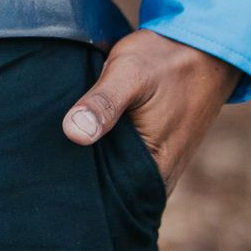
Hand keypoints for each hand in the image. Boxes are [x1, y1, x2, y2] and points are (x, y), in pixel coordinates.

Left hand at [60, 28, 239, 194]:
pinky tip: (85, 140)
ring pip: (114, 178)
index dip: (78, 194)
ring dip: (91, 165)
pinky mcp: (153, 152)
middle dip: (81, 182)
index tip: (52, 178)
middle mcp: (158, 178)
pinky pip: (121, 164)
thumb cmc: (166, 59)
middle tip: (47, 164)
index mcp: (155, 172)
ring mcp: (157, 167)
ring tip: (58, 154)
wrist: (203, 46)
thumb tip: (73, 133)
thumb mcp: (129, 74)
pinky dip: (103, 154)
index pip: (107, 204)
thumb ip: (103, 103)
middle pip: (109, 194)